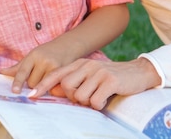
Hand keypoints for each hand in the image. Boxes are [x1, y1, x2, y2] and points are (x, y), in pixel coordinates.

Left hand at [0, 40, 77, 93]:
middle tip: (39, 75)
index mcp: (33, 56)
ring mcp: (54, 66)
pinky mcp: (64, 73)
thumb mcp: (32, 56)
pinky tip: (54, 82)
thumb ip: (18, 67)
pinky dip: (52, 87)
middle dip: (33, 83)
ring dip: (42, 86)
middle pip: (32, 83)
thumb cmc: (47, 52)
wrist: (68, 45)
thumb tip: (2, 73)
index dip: (18, 82)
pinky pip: (53, 87)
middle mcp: (43, 60)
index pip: (23, 71)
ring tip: (47, 77)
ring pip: (42, 87)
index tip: (15, 91)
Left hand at [28, 57, 160, 109]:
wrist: (139, 72)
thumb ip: (76, 81)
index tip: (32, 96)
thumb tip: (57, 92)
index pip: (56, 74)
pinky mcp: (110, 81)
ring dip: (88, 102)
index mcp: (80, 64)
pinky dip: (99, 105)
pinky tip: (107, 98)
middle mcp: (87, 65)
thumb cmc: (112, 78)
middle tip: (87, 97)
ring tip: (99, 97)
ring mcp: (98, 72)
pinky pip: (95, 101)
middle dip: (73, 97)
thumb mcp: (92, 76)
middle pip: (66, 86)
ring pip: (80, 96)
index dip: (43, 85)